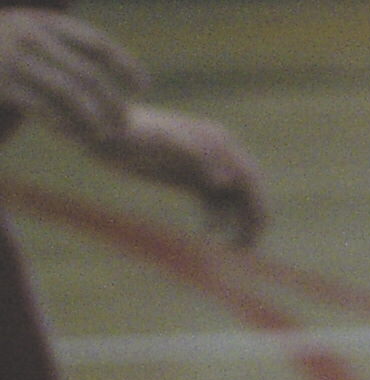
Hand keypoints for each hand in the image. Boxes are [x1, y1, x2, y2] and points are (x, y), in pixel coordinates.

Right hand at [0, 8, 145, 142]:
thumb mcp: (23, 39)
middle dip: (112, 100)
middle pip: (87, 72)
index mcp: (39, 20)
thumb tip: (105, 66)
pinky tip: (76, 135)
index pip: (95, 42)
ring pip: (69, 93)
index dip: (125, 64)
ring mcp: (12, 58)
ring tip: (106, 133)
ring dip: (93, 117)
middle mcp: (27, 34)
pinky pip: (44, 108)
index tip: (145, 85)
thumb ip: (56, 48)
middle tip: (126, 121)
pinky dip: (64, 124)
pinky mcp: (1, 84)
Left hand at [82, 106, 267, 246]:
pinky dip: (216, 218)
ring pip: (232, 198)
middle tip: (247, 248)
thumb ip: (194, 157)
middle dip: (251, 218)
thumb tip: (225, 181)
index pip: (250, 177)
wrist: (100, 130)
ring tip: (232, 247)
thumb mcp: (159, 143)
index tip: (258, 232)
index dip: (258, 205)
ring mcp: (203, 165)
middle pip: (247, 189)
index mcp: (217, 142)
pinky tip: (210, 233)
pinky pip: (212, 201)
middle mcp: (217, 152)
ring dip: (235, 221)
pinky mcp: (188, 177)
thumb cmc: (129, 136)